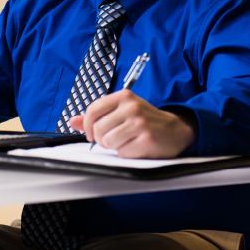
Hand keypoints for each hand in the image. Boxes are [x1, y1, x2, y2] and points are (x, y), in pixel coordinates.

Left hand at [68, 90, 194, 157]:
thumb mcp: (122, 111)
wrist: (176, 130)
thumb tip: (73, 121)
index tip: (92, 134)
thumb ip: (97, 116)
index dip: (88, 126)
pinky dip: (126, 153)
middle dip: (102, 139)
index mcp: (124, 96)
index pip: (93, 110)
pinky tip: (136, 146)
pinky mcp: (146, 140)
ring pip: (108, 142)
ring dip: (114, 146)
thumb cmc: (145, 121)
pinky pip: (122, 152)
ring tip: (126, 141)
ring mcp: (139, 123)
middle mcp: (132, 107)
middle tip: (115, 139)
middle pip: (99, 129)